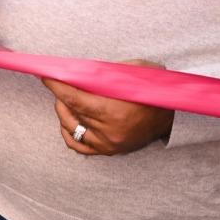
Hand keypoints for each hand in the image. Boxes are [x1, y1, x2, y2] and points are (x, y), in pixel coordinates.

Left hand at [43, 62, 173, 155]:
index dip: (56, 86)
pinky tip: (68, 119)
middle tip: (60, 83)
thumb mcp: (133, 71)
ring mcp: (108, 143)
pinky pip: (78, 145)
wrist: (174, 115)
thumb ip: (104, 72)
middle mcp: (108, 131)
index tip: (44, 75)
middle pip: (70, 111)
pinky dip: (68, 132)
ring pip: (71, 127)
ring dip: (63, 112)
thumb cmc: (153, 89)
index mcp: (113, 111)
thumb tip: (76, 69)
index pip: (73, 98)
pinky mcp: (109, 150)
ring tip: (66, 100)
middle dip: (60, 95)